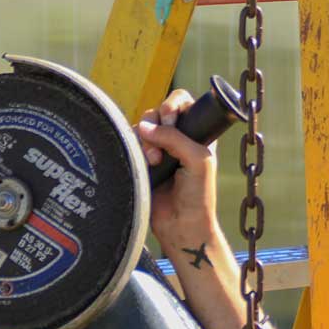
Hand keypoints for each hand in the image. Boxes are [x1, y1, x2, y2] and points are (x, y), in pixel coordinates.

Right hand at [136, 90, 218, 248]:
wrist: (181, 224)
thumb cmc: (198, 194)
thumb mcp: (197, 159)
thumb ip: (175, 137)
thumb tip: (145, 127)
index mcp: (197, 133)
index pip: (183, 103)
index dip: (173, 105)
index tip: (170, 118)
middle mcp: (177, 138)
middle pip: (158, 111)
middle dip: (157, 124)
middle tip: (162, 143)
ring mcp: (158, 149)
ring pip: (143, 127)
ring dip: (146, 140)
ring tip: (155, 161)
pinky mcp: (141, 162)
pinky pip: (131, 143)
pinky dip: (135, 148)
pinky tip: (146, 164)